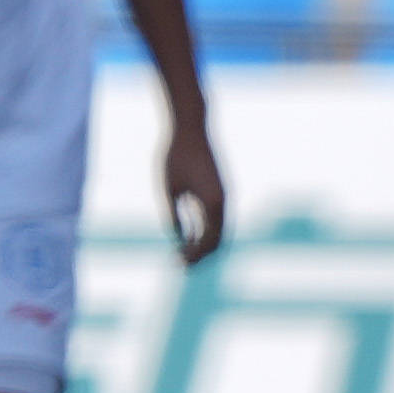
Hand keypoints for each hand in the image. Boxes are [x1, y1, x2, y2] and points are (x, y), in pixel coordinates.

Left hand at [167, 127, 226, 266]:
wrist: (190, 128)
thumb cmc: (176, 156)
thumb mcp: (169, 189)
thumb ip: (174, 216)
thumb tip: (178, 237)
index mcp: (212, 204)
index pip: (207, 241)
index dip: (193, 255)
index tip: (177, 262)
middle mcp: (223, 202)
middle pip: (218, 240)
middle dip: (200, 255)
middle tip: (181, 264)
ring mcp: (224, 195)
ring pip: (219, 230)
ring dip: (203, 244)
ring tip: (184, 253)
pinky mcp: (219, 190)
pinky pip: (216, 218)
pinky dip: (205, 230)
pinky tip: (188, 234)